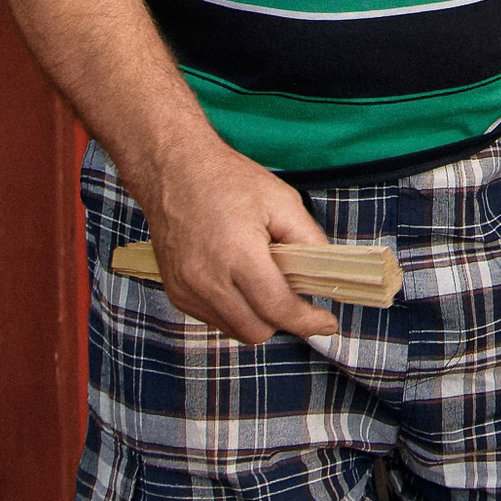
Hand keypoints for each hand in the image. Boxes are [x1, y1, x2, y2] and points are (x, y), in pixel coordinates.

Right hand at [130, 140, 337, 349]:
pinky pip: (214, 319)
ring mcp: (187, 289)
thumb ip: (309, 241)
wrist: (173, 169)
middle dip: (281, 319)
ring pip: (235, 330)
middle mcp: (207, 279)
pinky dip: (233, 310)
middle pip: (257, 331)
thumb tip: (323, 275)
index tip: (326, 323)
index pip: (277, 309)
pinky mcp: (176, 293)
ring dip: (256, 317)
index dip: (307, 321)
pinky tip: (236, 280)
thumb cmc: (228, 180)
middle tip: (292, 294)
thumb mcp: (282, 201)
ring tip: (260, 280)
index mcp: (238, 255)